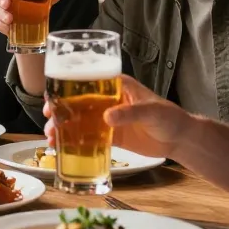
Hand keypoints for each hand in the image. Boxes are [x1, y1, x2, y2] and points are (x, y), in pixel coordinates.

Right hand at [43, 76, 190, 159]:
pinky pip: (88, 137)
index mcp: (116, 85)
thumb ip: (130, 113)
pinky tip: (61, 147)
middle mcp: (107, 99)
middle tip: (48, 118)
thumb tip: (106, 117)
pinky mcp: (110, 135)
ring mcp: (107, 118)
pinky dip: (74, 141)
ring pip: (79, 119)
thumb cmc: (169, 117)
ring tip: (50, 137)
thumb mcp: (151, 111)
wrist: (180, 139)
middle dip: (59, 108)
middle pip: (77, 101)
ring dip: (63, 126)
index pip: (86, 81)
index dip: (66, 88)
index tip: (52, 98)